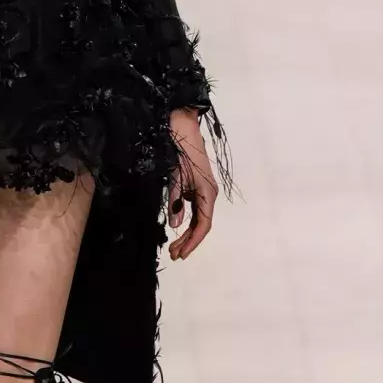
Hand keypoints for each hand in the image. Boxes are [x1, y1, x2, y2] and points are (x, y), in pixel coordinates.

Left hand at [166, 109, 217, 262]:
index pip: (204, 225)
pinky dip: (185, 219)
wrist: (182, 126)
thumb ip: (175, 201)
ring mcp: (203, 190)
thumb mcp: (175, 176)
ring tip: (173, 246)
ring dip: (186, 232)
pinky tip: (175, 226)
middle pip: (201, 224)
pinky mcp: (196, 185)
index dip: (193, 241)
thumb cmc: (180, 150)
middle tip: (173, 255)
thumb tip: (175, 224)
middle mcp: (209, 194)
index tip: (181, 254)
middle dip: (188, 241)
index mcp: (208, 193)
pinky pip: (193, 208)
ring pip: (198, 217)